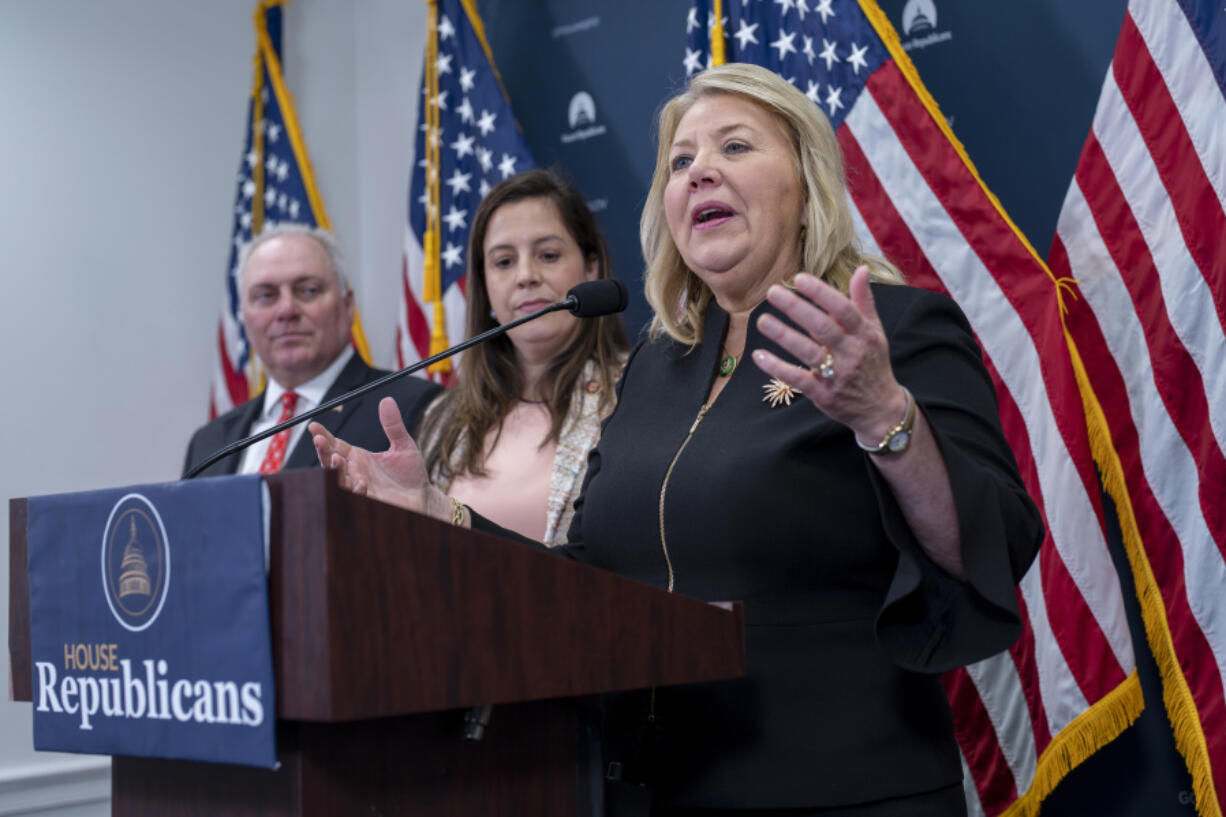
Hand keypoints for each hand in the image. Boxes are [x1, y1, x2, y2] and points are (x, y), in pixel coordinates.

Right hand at [310, 396, 437, 514]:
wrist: (422, 496)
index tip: (313, 426)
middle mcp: (355, 472)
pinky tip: (361, 483)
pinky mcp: (370, 501)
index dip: (323, 436)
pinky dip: (356, 490)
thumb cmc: (411, 473)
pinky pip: (357, 497)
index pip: (335, 445)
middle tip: (319, 440)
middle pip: (331, 461)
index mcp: (358, 457)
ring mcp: (360, 488)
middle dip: (323, 451)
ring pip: (340, 480)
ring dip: (335, 470)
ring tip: (337, 458)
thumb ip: (393, 425)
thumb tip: (387, 400)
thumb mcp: (404, 445)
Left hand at [751, 266, 907, 442]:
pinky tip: (759, 356)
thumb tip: (861, 269)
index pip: (843, 309)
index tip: (799, 278)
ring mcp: (837, 375)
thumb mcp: (874, 332)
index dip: (821, 293)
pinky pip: (798, 380)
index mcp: (864, 334)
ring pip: (808, 352)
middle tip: (773, 292)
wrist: (880, 410)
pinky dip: (778, 368)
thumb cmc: (873, 363)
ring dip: (783, 336)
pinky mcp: (823, 395)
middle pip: (823, 328)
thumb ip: (863, 301)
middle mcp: (851, 353)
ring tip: (762, 320)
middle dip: (797, 309)